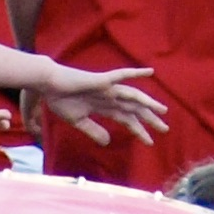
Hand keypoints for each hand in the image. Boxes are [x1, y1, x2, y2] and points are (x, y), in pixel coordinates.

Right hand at [32, 60, 163, 145]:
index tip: (150, 142)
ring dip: (148, 103)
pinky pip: (121, 75)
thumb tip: (108, 142)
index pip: (126, 120)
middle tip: (165, 130)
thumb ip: (93, 130)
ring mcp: (107, 88)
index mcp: (104, 107)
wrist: (48, 84)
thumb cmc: (60, 99)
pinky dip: (135, 73)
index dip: (138, 130)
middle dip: (149, 119)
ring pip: (133, 96)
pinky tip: (150, 72)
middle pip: (134, 109)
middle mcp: (110, 97)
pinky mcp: (101, 80)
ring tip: (162, 111)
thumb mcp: (78, 121)